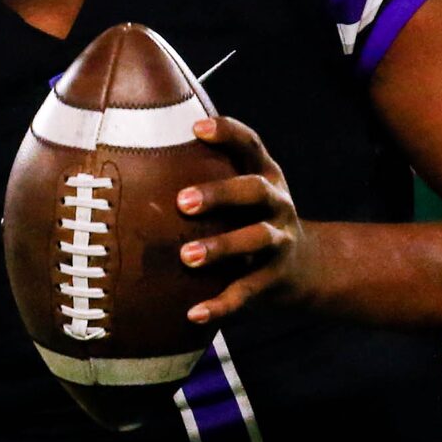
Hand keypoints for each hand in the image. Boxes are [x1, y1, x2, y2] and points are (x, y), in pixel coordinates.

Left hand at [177, 116, 313, 325]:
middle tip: (182, 202)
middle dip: (221, 194)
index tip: (197, 127)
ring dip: (222, 247)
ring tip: (187, 256)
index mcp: (265, 176)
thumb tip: (135, 156)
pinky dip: (222, 304)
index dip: (228, 133)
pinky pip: (248, 292)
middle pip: (254, 191)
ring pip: (256, 240)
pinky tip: (194, 313)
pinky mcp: (274, 279)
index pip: (250, 145)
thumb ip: (208, 174)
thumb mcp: (242, 194)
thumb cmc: (251, 220)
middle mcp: (277, 204)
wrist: (305, 269)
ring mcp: (280, 241)